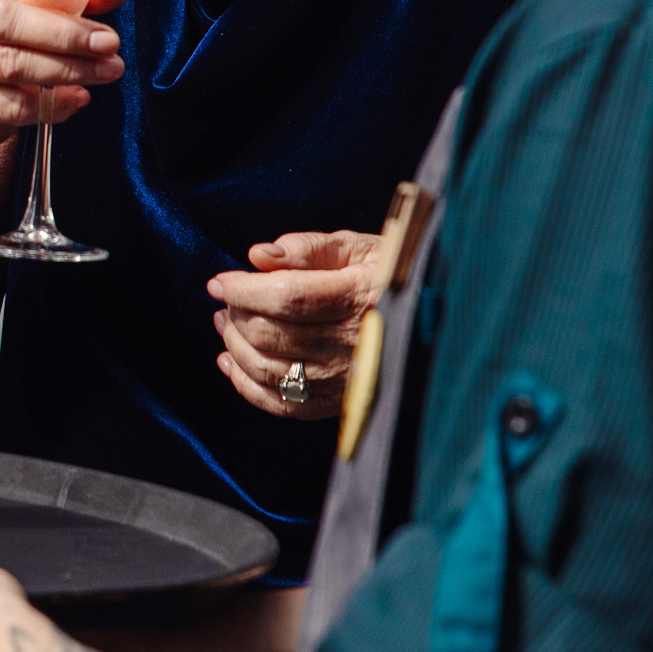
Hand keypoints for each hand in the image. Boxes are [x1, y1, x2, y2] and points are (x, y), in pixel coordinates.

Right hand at [0, 0, 135, 154]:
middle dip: (63, 33)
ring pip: (10, 64)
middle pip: (3, 20)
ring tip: (108, 69)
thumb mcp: (35, 3)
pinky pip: (9, 104)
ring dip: (67, 68)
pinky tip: (78, 97)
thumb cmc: (4, 33)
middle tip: (108, 42)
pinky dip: (50, 103)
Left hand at [209, 231, 383, 418]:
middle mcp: (354, 344)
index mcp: (360, 298)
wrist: (433, 318)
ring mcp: (347, 379)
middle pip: (271, 334)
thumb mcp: (358, 246)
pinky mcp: (340, 403)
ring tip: (226, 322)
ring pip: (269, 370)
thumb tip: (259, 255)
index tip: (219, 282)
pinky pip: (282, 405)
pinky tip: (230, 362)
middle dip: (236, 315)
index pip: (286, 296)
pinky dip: (246, 385)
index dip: (243, 290)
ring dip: (234, 346)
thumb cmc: (389, 274)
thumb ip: (307, 248)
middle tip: (227, 299)